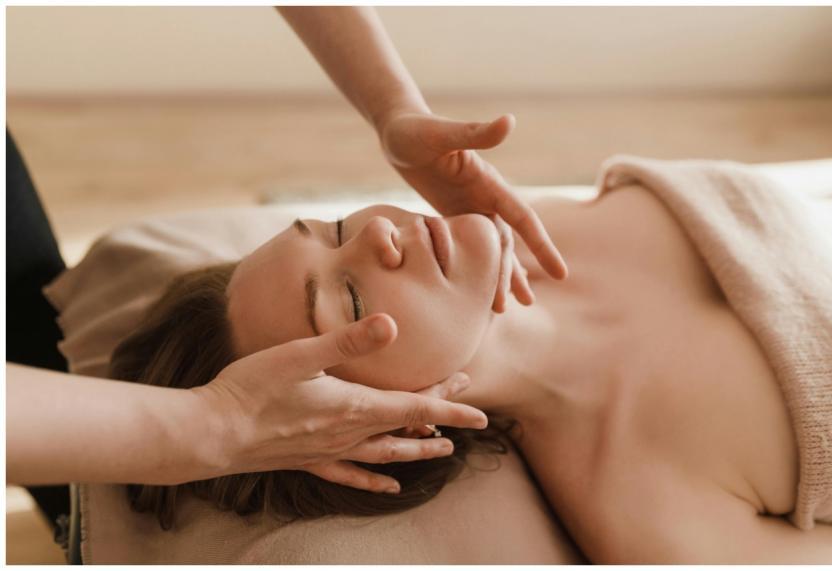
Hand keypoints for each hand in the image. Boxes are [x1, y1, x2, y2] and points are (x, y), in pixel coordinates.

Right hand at [194, 313, 487, 493]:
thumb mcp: (300, 355)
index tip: (482, 413)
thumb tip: (392, 325)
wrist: (210, 434)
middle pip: (406, 426)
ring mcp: (328, 451)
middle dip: (441, 418)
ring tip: (444, 451)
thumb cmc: (251, 389)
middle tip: (469, 410)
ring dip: (418, 449)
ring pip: (387, 453)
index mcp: (352, 406)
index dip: (451, 408)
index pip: (415, 407)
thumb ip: (348, 342)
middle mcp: (347, 434)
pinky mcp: (308, 460)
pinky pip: (351, 474)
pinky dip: (374, 478)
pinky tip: (389, 485)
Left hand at [378, 111, 566, 310]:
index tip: (561, 273)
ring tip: (507, 308)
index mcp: (488, 182)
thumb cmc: (415, 130)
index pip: (523, 218)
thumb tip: (510, 121)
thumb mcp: (441, 134)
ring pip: (490, 249)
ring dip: (499, 275)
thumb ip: (474, 132)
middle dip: (513, 274)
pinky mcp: (451, 213)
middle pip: (505, 243)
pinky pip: (468, 247)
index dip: (542, 246)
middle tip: (521, 305)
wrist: (396, 129)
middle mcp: (484, 197)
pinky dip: (475, 266)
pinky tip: (475, 288)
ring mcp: (469, 206)